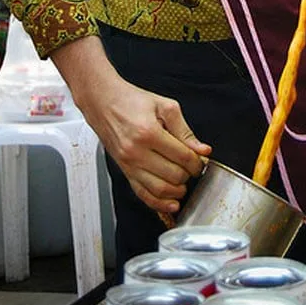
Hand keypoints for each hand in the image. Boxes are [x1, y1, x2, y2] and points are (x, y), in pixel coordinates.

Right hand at [53, 38, 210, 212]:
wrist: (103, 102)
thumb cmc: (132, 101)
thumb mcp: (165, 106)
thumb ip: (185, 130)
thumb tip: (202, 150)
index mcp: (149, 132)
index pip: (182, 157)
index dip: (197, 162)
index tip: (201, 161)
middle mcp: (136, 151)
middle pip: (172, 175)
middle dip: (188, 175)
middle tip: (193, 170)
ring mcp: (128, 164)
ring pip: (158, 189)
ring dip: (176, 192)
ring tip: (184, 185)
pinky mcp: (124, 171)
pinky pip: (141, 193)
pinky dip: (157, 203)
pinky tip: (170, 203)